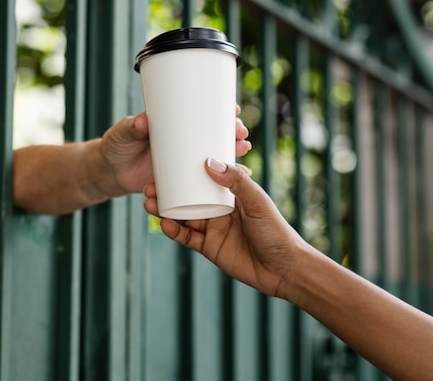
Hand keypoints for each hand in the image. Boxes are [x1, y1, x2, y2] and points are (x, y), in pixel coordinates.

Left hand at [101, 106, 251, 196]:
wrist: (109, 173)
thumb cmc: (116, 146)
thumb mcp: (122, 133)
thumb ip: (130, 127)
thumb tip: (142, 122)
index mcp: (175, 124)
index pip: (203, 112)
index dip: (222, 110)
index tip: (234, 111)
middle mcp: (184, 141)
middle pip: (216, 134)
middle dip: (232, 133)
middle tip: (241, 134)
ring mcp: (184, 161)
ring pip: (215, 157)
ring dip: (232, 154)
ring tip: (243, 152)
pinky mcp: (181, 181)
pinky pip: (205, 181)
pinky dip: (221, 181)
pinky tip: (237, 181)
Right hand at [143, 157, 305, 299]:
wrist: (284, 270)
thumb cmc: (276, 231)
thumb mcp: (257, 202)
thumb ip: (235, 182)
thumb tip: (209, 162)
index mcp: (232, 194)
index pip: (204, 178)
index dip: (185, 172)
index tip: (166, 164)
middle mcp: (220, 209)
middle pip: (188, 197)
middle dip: (167, 192)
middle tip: (149, 187)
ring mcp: (213, 229)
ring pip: (183, 216)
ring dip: (165, 210)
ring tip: (148, 203)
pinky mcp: (209, 248)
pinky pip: (187, 238)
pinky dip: (174, 231)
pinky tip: (164, 225)